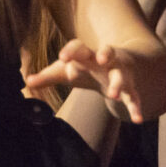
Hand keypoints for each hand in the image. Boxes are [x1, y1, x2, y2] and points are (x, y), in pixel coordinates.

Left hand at [24, 40, 151, 122]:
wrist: (122, 63)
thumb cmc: (88, 66)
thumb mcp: (68, 69)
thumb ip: (49, 76)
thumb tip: (27, 81)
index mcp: (88, 53)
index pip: (80, 47)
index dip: (72, 51)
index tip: (63, 57)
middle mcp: (107, 60)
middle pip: (107, 53)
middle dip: (104, 55)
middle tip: (98, 59)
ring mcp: (121, 72)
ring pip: (122, 75)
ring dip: (119, 83)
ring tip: (113, 94)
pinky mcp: (131, 86)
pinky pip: (135, 96)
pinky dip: (136, 106)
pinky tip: (138, 120)